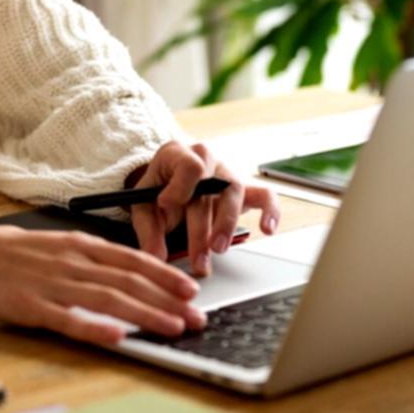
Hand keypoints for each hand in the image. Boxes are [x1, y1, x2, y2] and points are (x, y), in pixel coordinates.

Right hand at [0, 214, 206, 344]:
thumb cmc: (10, 252)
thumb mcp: (56, 246)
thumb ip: (89, 259)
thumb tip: (127, 275)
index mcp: (78, 244)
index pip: (131, 259)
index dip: (165, 275)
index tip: (191, 289)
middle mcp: (71, 261)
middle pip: (128, 281)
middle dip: (167, 300)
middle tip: (197, 317)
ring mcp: (51, 283)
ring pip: (107, 298)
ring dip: (145, 313)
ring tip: (173, 327)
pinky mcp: (30, 305)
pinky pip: (67, 318)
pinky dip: (94, 327)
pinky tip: (116, 336)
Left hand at [128, 141, 279, 276]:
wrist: (167, 186)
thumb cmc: (156, 192)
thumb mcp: (143, 207)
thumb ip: (148, 231)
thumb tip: (156, 258)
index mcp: (177, 155)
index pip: (189, 165)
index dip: (180, 187)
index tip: (166, 206)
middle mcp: (205, 160)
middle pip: (211, 187)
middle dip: (202, 226)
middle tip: (197, 255)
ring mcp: (226, 174)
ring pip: (234, 192)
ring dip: (227, 223)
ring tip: (218, 249)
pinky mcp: (243, 190)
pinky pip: (265, 195)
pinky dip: (270, 211)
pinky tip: (267, 230)